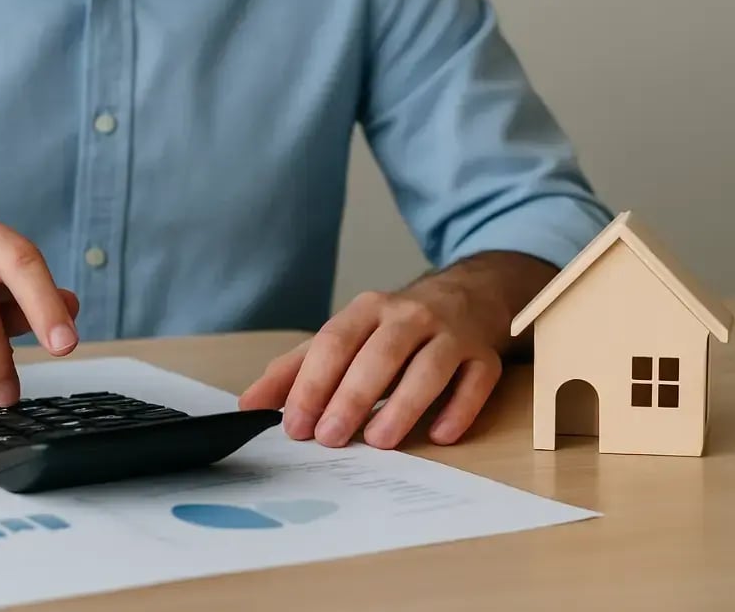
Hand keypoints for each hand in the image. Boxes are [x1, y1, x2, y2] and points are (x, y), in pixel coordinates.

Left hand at [239, 252, 554, 448]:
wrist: (470, 294)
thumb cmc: (395, 328)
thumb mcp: (344, 337)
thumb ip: (296, 369)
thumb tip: (249, 405)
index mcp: (367, 310)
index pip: (334, 343)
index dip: (312, 384)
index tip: (295, 425)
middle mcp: (409, 315)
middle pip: (380, 353)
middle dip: (352, 396)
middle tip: (330, 437)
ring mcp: (451, 333)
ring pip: (429, 366)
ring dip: (404, 405)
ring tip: (379, 441)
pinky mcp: (485, 355)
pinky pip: (476, 380)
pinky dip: (460, 408)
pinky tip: (442, 435)